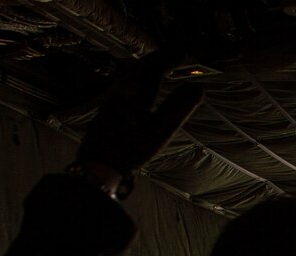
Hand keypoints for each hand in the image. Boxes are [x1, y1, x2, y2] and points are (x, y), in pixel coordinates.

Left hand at [75, 50, 202, 181]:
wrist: (97, 164)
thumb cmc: (130, 149)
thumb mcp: (161, 130)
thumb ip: (179, 107)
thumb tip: (198, 88)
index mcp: (136, 90)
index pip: (155, 66)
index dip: (170, 57)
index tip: (184, 51)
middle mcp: (123, 88)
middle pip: (143, 66)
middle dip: (161, 58)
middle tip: (178, 53)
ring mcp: (114, 97)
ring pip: (133, 74)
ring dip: (150, 67)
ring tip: (163, 66)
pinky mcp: (110, 107)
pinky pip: (128, 83)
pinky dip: (141, 78)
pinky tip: (144, 88)